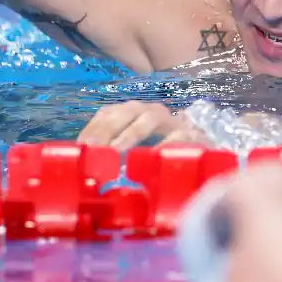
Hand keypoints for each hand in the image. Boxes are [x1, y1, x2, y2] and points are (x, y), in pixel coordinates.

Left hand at [77, 101, 208, 149]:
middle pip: (126, 112)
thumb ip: (110, 153)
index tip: (80, 147)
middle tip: (94, 149)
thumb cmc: (159, 151)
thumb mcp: (132, 150)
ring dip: (131, 133)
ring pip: (149, 118)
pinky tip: (151, 158)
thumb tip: (84, 170)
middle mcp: (149, 111)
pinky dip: (163, 145)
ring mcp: (171, 120)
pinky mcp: (191, 134)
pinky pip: (176, 136)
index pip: (107, 113)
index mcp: (131, 113)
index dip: (92, 128)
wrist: (200, 151)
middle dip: (108, 129)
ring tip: (116, 151)